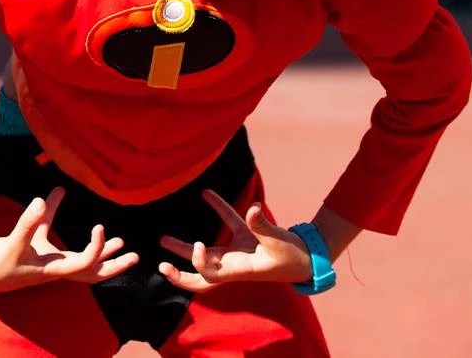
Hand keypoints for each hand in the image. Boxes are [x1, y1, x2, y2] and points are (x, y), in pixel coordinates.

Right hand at [0, 186, 137, 292]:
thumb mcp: (13, 242)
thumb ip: (28, 222)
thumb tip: (40, 199)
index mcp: (56, 269)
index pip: (86, 264)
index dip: (97, 247)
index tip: (99, 226)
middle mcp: (58, 268)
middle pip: (94, 273)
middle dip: (115, 265)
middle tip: (135, 256)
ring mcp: (52, 261)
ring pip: (84, 262)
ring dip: (102, 252)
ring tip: (120, 242)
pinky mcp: (42, 252)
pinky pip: (61, 240)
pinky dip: (67, 225)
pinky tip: (64, 199)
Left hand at [157, 189, 313, 291]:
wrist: (309, 257)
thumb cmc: (293, 256)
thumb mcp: (279, 242)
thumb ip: (264, 226)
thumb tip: (253, 209)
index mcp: (239, 269)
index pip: (211, 275)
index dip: (199, 262)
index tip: (199, 245)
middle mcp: (233, 264)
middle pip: (201, 277)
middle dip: (181, 276)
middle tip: (162, 267)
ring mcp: (236, 252)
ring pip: (206, 253)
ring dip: (185, 248)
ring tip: (162, 239)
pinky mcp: (244, 238)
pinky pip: (227, 224)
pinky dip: (218, 209)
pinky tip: (206, 193)